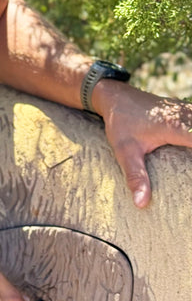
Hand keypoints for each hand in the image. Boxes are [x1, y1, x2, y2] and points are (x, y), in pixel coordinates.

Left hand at [94, 80, 191, 207]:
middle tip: (190, 177)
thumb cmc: (120, 122)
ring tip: (189, 172)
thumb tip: (141, 204)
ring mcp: (190, 113)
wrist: (116, 96)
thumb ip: (135, 175)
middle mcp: (188, 117)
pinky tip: (187, 150)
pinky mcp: (189, 113)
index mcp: (176, 127)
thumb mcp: (124, 150)